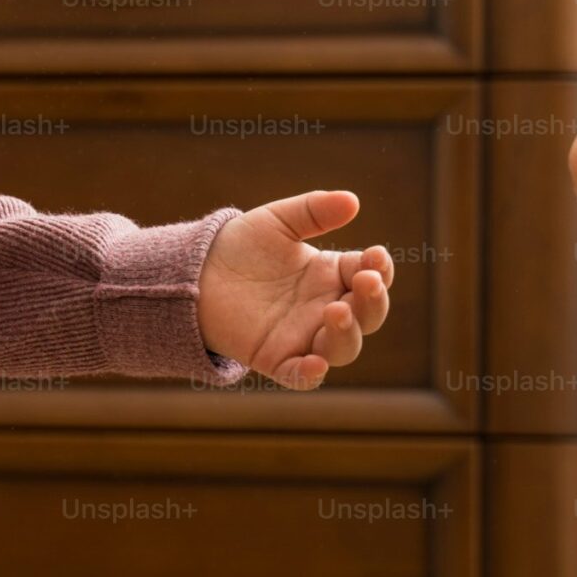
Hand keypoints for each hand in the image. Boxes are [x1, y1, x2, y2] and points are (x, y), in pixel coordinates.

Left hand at [197, 191, 393, 389]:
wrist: (196, 271)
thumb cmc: (242, 246)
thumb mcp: (277, 221)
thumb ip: (313, 211)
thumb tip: (352, 201)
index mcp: (332, 275)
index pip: (371, 275)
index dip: (379, 268)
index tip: (376, 256)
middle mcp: (326, 308)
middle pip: (367, 315)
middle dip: (374, 301)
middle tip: (367, 282)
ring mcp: (304, 336)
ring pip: (343, 347)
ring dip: (348, 333)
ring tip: (337, 310)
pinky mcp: (276, 359)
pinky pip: (301, 376)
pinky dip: (312, 374)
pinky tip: (315, 363)